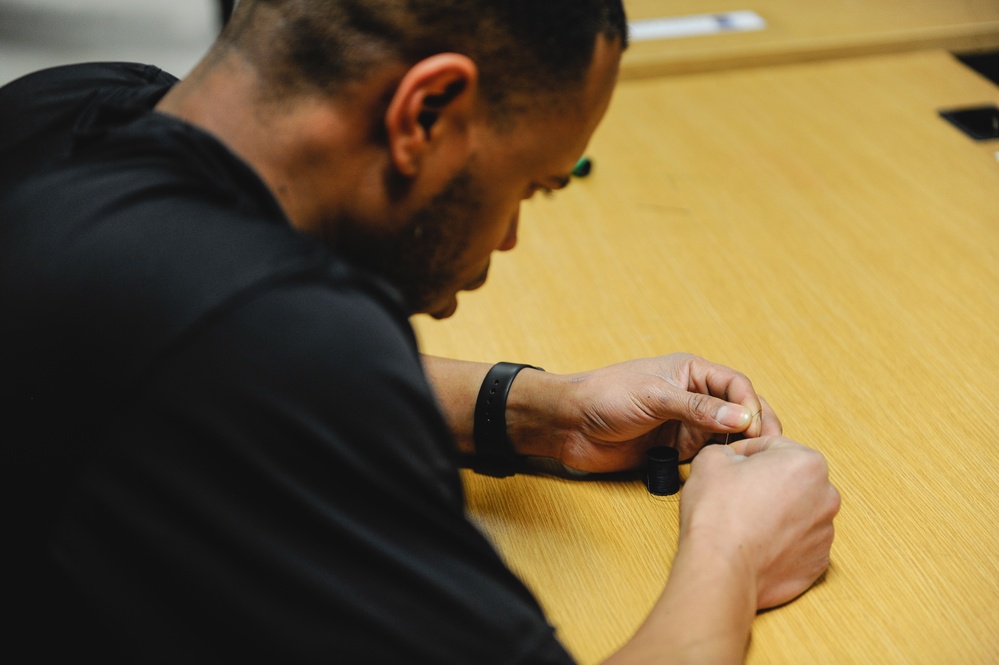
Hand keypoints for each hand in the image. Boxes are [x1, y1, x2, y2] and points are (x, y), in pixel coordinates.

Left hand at [545, 353, 780, 471]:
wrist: (570, 425)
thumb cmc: (605, 396)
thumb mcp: (653, 396)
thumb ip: (697, 408)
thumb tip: (742, 416)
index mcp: (691, 372)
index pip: (735, 384)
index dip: (749, 404)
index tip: (753, 427)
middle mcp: (694, 397)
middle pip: (739, 410)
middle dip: (757, 426)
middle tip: (769, 450)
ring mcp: (687, 424)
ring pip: (728, 435)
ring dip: (742, 447)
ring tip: (754, 465)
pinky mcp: (677, 449)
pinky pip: (709, 456)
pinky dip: (722, 463)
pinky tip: (729, 474)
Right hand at [681, 436, 840, 608]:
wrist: (722, 568)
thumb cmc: (718, 513)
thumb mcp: (710, 459)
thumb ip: (728, 450)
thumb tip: (733, 459)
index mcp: (806, 463)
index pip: (772, 446)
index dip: (744, 453)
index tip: (729, 465)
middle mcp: (826, 496)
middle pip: (790, 478)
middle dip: (765, 481)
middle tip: (735, 492)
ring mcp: (825, 532)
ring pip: (796, 510)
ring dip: (775, 510)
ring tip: (744, 521)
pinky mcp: (818, 561)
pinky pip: (798, 541)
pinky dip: (780, 539)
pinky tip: (756, 542)